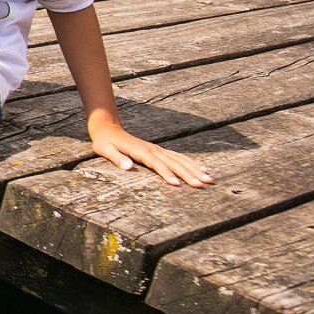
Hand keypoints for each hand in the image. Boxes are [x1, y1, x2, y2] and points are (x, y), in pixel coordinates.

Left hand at [89, 122, 213, 187]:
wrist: (109, 129)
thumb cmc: (105, 142)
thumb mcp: (105, 150)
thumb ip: (116, 158)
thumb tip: (127, 166)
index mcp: (141, 152)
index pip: (157, 165)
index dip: (166, 174)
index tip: (176, 184)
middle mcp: (153, 150)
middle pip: (174, 163)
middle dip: (189, 174)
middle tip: (202, 184)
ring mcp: (158, 149)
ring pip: (180, 160)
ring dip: (195, 169)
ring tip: (209, 179)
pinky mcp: (160, 150)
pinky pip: (178, 157)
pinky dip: (191, 163)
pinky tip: (202, 168)